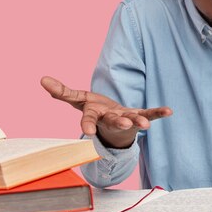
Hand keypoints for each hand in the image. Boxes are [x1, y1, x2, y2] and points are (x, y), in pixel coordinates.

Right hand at [40, 76, 171, 147]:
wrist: (113, 126)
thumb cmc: (95, 111)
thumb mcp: (78, 100)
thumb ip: (62, 92)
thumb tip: (42, 79)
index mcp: (95, 115)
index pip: (89, 120)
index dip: (88, 125)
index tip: (87, 133)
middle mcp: (111, 119)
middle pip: (113, 121)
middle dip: (119, 123)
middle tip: (124, 125)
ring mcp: (126, 119)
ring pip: (132, 120)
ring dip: (139, 122)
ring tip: (146, 125)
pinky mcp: (139, 117)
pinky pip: (150, 114)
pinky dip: (159, 113)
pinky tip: (169, 111)